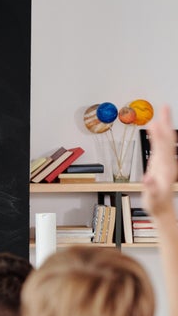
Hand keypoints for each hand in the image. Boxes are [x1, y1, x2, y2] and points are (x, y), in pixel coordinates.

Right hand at [142, 105, 176, 220]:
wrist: (161, 208)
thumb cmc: (156, 203)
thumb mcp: (153, 197)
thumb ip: (151, 187)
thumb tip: (148, 178)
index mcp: (166, 166)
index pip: (163, 145)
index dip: (160, 132)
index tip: (156, 120)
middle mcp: (168, 162)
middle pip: (167, 138)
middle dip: (166, 122)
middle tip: (164, 107)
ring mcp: (166, 162)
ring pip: (166, 140)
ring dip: (164, 126)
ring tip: (160, 114)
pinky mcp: (161, 164)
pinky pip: (161, 146)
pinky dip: (158, 136)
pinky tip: (156, 131)